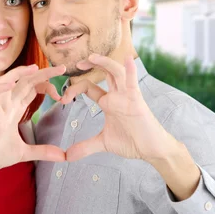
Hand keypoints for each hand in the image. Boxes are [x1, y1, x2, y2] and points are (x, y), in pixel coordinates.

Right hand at [0, 64, 66, 175]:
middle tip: (61, 68)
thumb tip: (63, 157)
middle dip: (42, 73)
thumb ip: (43, 151)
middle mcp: (8, 105)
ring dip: (20, 73)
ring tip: (35, 68)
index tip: (61, 95)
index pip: (32, 89)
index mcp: (15, 110)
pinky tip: (10, 85)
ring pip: (7, 82)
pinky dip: (0, 89)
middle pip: (25, 82)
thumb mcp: (24, 153)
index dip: (47, 85)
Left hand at [60, 54, 175, 162]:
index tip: (62, 98)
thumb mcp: (103, 143)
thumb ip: (85, 147)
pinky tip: (128, 60)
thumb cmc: (131, 141)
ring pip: (116, 72)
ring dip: (105, 63)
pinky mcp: (137, 101)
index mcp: (108, 102)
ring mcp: (127, 96)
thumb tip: (67, 156)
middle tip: (77, 62)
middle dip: (91, 64)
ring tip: (92, 57)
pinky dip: (131, 71)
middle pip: (104, 73)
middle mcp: (117, 95)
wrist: (151, 150)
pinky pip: (133, 83)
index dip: (74, 89)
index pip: (89, 87)